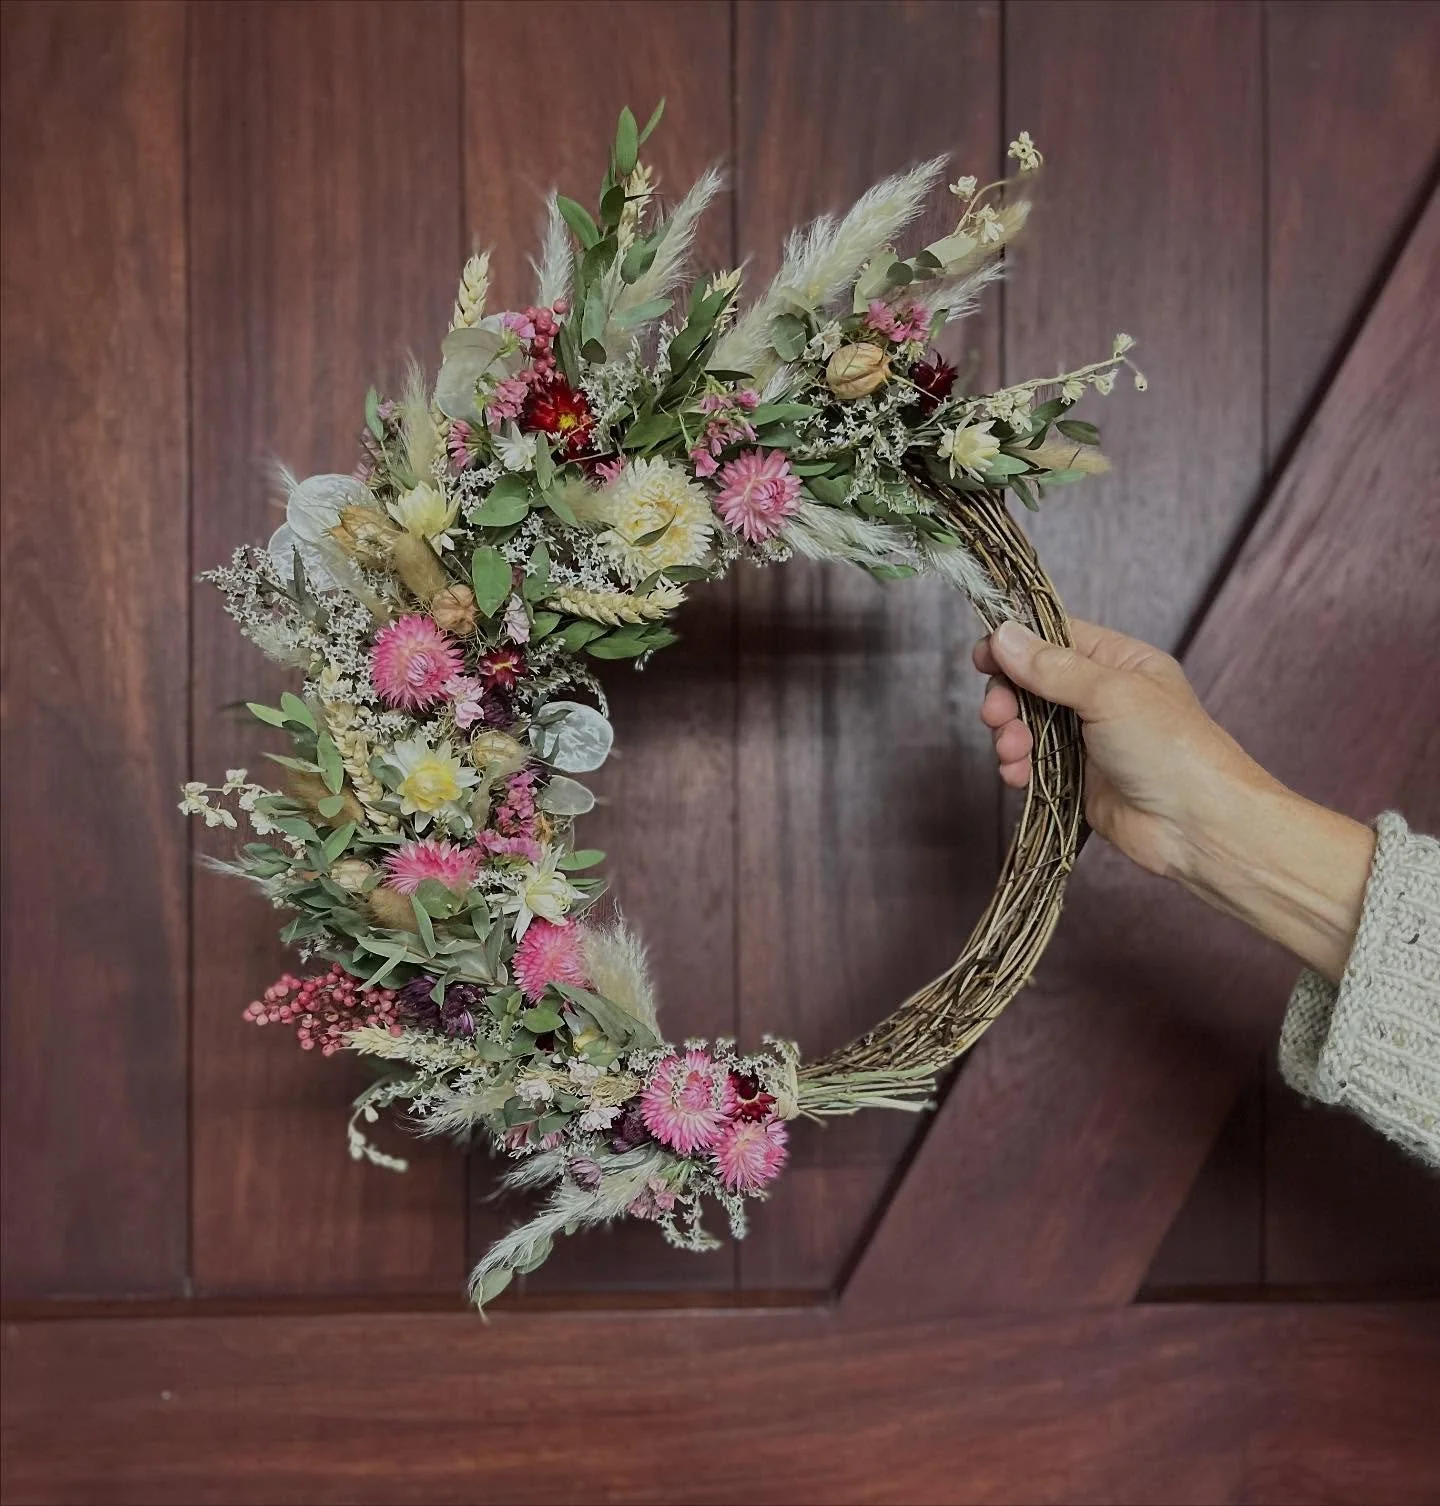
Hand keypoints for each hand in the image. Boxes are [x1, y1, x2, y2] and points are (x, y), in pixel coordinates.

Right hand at [975, 618, 1270, 879]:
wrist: (1197, 827)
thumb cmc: (1170, 749)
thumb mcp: (1109, 694)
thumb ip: (1051, 667)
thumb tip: (1004, 635)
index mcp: (1118, 662)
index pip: (1054, 637)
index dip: (1014, 643)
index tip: (981, 657)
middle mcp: (1101, 695)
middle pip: (1032, 682)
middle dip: (1008, 697)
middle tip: (996, 716)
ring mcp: (1087, 738)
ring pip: (1027, 724)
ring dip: (1010, 735)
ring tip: (1012, 753)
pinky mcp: (1077, 778)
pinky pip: (1033, 762)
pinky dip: (1018, 767)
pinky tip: (1017, 777)